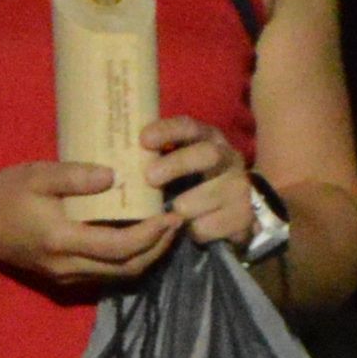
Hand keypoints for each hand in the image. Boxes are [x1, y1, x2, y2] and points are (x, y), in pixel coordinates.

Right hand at [0, 155, 183, 290]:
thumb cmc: (5, 196)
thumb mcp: (36, 175)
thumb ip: (74, 176)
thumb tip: (115, 176)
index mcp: (61, 239)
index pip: (119, 247)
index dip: (151, 235)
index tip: (172, 215)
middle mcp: (68, 266)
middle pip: (127, 268)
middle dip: (159, 247)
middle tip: (177, 222)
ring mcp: (67, 277)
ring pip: (120, 275)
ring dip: (148, 256)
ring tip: (165, 231)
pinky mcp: (66, 279)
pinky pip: (107, 274)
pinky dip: (130, 260)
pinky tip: (140, 239)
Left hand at [144, 114, 267, 250]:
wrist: (234, 211)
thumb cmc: (191, 182)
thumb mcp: (175, 163)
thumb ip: (152, 159)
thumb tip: (113, 165)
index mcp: (207, 139)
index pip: (190, 127)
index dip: (167, 131)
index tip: (144, 140)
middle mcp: (229, 158)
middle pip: (208, 154)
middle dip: (177, 165)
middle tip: (149, 178)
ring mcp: (240, 187)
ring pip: (208, 196)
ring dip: (182, 206)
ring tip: (169, 212)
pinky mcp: (244, 216)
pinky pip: (210, 226)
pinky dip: (193, 230)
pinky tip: (189, 229)